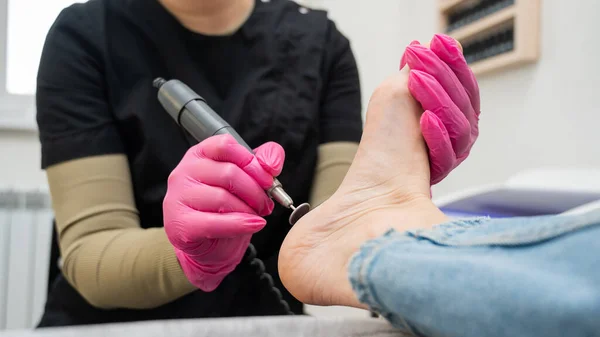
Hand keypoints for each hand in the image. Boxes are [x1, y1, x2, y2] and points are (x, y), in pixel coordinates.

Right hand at [163, 134, 284, 290]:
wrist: (210, 245)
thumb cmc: (227, 208)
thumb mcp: (247, 178)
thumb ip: (264, 160)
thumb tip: (272, 164)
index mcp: (200, 154)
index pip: (225, 145)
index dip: (251, 162)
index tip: (267, 179)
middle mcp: (184, 171)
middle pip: (228, 173)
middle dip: (255, 191)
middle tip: (266, 204)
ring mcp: (178, 197)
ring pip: (222, 198)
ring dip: (248, 209)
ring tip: (256, 216)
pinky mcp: (180, 223)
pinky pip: (215, 223)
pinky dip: (241, 225)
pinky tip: (254, 225)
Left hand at [400, 34, 479, 184]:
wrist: (372, 171)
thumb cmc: (385, 128)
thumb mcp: (399, 89)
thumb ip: (422, 68)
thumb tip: (437, 43)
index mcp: (454, 105)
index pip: (463, 80)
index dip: (452, 60)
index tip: (438, 42)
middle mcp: (459, 126)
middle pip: (464, 99)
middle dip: (442, 74)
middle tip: (419, 58)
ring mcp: (455, 149)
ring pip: (460, 123)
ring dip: (437, 99)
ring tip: (416, 81)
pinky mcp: (444, 168)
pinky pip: (449, 151)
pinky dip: (437, 134)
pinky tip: (425, 119)